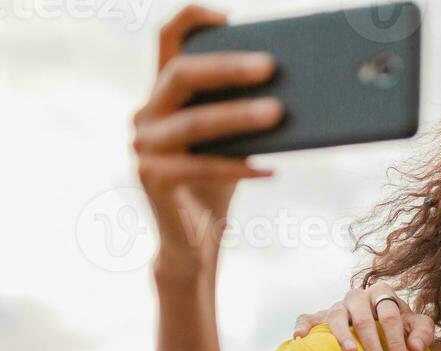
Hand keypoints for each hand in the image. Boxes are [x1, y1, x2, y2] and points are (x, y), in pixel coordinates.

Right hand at [134, 5, 281, 274]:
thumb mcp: (232, 141)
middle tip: (271, 66)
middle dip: (227, 67)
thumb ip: (243, 112)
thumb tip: (296, 89)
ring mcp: (143, 146)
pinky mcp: (150, 178)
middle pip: (181, 75)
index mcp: (163, 96)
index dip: (191, 20)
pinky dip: (238, 168)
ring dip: (239, 116)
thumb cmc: (220, 182)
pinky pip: (201, 167)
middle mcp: (145, 114)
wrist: (195, 239)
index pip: (167, 43)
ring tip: (280, 113)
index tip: (229, 15)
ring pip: (194, 122)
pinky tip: (271, 170)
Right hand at [293, 287, 435, 350]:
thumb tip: (415, 348)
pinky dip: (303, 326)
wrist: (377, 321)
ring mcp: (337, 305)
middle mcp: (357, 296)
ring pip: (337, 317)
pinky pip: (308, 318)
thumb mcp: (415, 326)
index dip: (396, 340)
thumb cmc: (399, 325)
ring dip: (343, 337)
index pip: (390, 315)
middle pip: (364, 319)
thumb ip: (422, 333)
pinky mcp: (320, 316)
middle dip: (374, 347)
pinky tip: (300, 338)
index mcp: (382, 293)